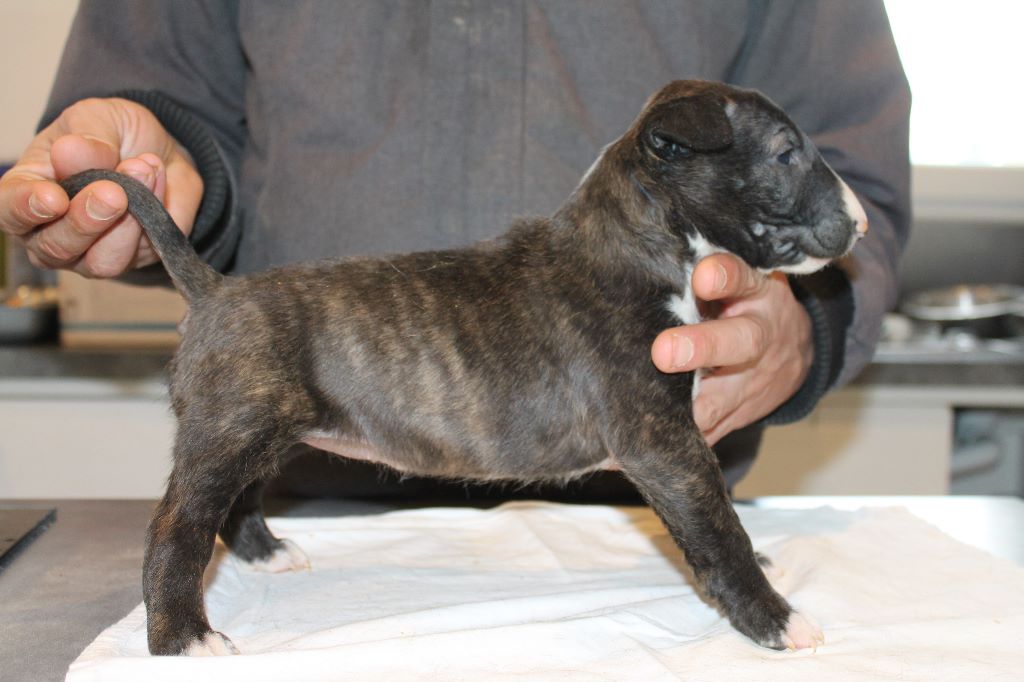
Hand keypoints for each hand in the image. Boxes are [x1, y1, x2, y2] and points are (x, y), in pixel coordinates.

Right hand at [0, 97, 201, 277]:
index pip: (10, 213)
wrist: (157, 149)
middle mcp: (52, 233)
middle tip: (114, 192)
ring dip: (128, 221)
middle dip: (86, 220)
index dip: (27, 209)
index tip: (53, 199)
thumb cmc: (110, 136)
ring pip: (104, 261)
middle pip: (57, 248)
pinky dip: (157, 210)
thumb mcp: (96, 117)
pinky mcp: (135, 258)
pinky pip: (146, 249)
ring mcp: (93, 253)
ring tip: (143, 170)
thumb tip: (70, 154)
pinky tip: (157, 176)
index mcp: (26, 194)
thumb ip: (85, 136)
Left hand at [651, 254, 812, 444]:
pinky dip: (671, 446)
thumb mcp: (741, 273)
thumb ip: (709, 267)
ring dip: (686, 412)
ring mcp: (750, 382)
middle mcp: (757, 336)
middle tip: (664, 351)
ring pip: (722, 400)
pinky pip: (705, 434)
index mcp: (757, 293)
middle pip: (740, 342)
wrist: (793, 347)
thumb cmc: (744, 298)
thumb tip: (652, 245)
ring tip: (643, 422)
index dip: (725, 276)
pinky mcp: (735, 416)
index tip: (703, 276)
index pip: (743, 277)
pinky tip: (622, 458)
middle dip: (702, 347)